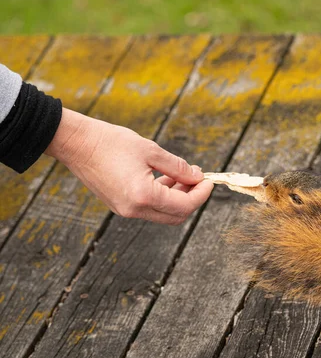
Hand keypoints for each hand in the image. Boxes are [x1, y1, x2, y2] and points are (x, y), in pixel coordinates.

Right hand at [45, 108, 213, 224]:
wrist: (76, 143)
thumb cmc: (112, 142)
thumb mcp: (151, 150)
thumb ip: (177, 167)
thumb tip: (197, 177)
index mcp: (143, 196)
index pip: (184, 205)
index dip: (201, 194)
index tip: (208, 180)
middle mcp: (134, 209)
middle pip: (176, 216)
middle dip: (192, 198)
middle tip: (197, 178)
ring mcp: (124, 210)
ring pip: (163, 213)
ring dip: (177, 197)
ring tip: (183, 174)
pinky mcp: (119, 206)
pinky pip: (149, 208)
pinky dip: (162, 197)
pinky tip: (166, 178)